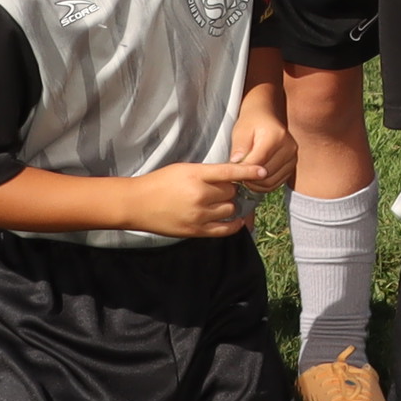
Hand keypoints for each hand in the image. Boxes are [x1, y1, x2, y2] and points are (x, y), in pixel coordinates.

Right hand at [131, 161, 260, 237]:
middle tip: (221, 188)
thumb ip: (206, 173)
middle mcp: (200, 195)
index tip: (263, 171)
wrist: (137, 204)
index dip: (249, 171)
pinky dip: (234, 224)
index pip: (229, 172)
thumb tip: (231, 177)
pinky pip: (224, 229)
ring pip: (230, 209)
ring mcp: (199, 215)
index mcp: (196, 175)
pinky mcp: (196, 231)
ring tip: (220, 202)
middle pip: (231, 192)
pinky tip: (237, 220)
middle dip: (230, 189)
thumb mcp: (183, 169)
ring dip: (229, 205)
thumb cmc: (159, 183)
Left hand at [228, 94, 295, 191]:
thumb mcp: (241, 130)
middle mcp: (289, 148)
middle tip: (237, 175)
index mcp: (276, 136)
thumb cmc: (251, 124)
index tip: (232, 171)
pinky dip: (263, 185)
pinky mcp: (292, 166)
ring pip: (271, 182)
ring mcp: (293, 158)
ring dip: (255, 184)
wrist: (265, 118)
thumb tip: (236, 163)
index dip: (243, 170)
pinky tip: (254, 178)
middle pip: (265, 174)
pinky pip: (276, 184)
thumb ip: (239, 146)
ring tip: (245, 176)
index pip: (258, 161)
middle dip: (249, 177)